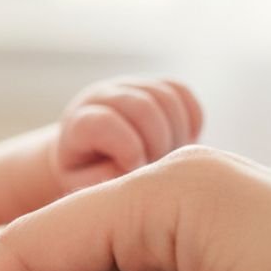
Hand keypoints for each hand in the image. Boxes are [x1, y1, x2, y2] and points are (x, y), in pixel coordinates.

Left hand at [50, 77, 202, 190]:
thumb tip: (132, 165)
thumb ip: (104, 177)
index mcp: (79, 122)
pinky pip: (181, 91)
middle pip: (143, 106)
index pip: (105, 122)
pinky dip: (191, 119)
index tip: (135, 171)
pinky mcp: (154, 85)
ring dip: (178, 133)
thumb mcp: (86, 184)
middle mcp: (103, 96)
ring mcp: (129, 86)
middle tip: (158, 168)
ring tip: (170, 159)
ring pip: (167, 97)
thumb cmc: (90, 175)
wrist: (95, 155)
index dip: (128, 149)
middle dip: (159, 143)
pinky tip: (185, 142)